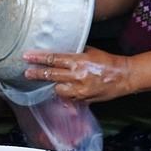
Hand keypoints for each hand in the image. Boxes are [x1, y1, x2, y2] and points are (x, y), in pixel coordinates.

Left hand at [23, 47, 137, 103]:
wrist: (123, 76)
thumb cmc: (107, 62)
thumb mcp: (90, 52)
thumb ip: (74, 53)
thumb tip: (59, 53)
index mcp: (78, 61)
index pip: (53, 59)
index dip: (38, 58)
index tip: (27, 57)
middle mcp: (77, 76)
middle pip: (50, 75)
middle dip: (36, 74)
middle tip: (26, 73)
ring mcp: (79, 89)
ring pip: (57, 89)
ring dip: (53, 85)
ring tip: (52, 82)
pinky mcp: (83, 99)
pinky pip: (68, 97)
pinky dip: (65, 93)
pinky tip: (65, 89)